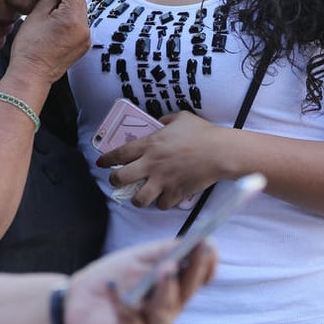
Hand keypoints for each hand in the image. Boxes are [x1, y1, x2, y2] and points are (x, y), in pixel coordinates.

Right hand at [8, 0, 90, 83]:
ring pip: (80, 9)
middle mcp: (84, 27)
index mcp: (73, 17)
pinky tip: (55, 16)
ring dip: (68, 1)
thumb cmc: (29, 48)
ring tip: (50, 0)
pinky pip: (79, 22)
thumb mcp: (36, 15)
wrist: (31, 76)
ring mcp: (86, 37)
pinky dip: (69, 15)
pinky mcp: (83, 44)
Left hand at [64, 239, 216, 323]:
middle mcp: (167, 309)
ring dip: (166, 288)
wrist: (77, 305)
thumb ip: (160, 252)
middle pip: (186, 292)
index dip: (205, 263)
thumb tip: (187, 240)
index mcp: (172, 290)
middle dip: (195, 270)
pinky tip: (112, 286)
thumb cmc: (111, 279)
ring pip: (164, 309)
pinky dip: (119, 300)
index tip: (210, 244)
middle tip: (201, 250)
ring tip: (167, 268)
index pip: (196, 279)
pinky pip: (127, 317)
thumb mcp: (136, 260)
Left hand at [97, 111, 227, 208]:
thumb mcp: (180, 118)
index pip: (119, 154)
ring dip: (137, 198)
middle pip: (121, 179)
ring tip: (140, 195)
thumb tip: (158, 122)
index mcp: (149, 145)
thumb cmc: (202, 132)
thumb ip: (165, 120)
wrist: (221, 152)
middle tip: (118, 181)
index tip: (101, 164)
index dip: (106, 160)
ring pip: (138, 199)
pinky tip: (164, 197)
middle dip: (115, 181)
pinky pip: (162, 205)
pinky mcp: (176, 193)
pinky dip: (162, 203)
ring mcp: (163, 181)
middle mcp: (151, 164)